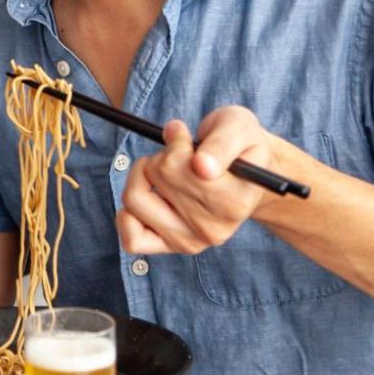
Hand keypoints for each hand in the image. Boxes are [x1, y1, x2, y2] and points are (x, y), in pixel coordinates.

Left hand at [115, 106, 275, 255]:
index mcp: (235, 202)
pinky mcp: (169, 247)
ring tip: (168, 172)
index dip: (179, 143)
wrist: (246, 176)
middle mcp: (214, 229)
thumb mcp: (239, 127)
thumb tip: (201, 166)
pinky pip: (132, 240)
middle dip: (165, 155)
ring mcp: (191, 242)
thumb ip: (223, 144)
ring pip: (135, 199)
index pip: (183, 167)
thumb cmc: (239, 146)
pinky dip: (127, 215)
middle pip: (157, 174)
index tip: (188, 138)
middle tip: (184, 156)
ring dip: (145, 175)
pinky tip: (147, 196)